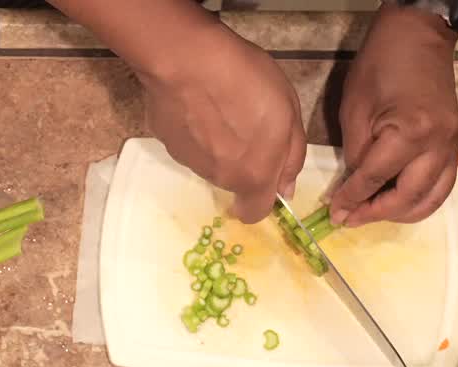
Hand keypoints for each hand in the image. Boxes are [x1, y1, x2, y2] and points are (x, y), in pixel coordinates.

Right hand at [137, 23, 305, 223]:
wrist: (187, 62)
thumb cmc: (248, 83)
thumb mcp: (289, 112)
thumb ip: (291, 156)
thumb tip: (284, 189)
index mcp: (252, 174)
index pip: (254, 213)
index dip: (261, 199)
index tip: (263, 177)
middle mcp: (218, 176)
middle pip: (232, 181)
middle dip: (241, 161)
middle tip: (245, 123)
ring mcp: (187, 161)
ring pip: (209, 161)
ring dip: (217, 143)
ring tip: (219, 107)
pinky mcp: (166, 142)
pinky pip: (187, 143)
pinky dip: (195, 130)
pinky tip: (197, 103)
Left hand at [329, 6, 457, 227]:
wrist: (416, 37)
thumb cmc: (379, 67)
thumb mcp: (354, 110)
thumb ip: (355, 153)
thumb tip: (353, 186)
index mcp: (409, 134)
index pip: (375, 179)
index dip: (352, 199)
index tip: (334, 214)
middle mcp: (437, 144)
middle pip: (409, 197)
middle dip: (377, 213)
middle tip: (350, 219)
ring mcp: (451, 145)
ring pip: (433, 197)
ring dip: (402, 212)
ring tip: (372, 213)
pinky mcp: (454, 143)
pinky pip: (442, 183)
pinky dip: (420, 198)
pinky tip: (397, 201)